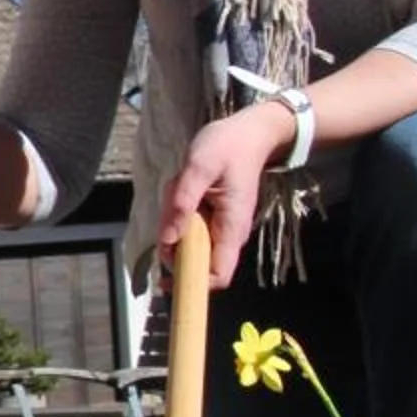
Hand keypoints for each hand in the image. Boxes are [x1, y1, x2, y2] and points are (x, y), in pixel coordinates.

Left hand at [161, 102, 299, 288]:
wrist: (249, 132)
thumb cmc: (227, 146)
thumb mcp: (198, 167)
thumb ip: (182, 203)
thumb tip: (169, 240)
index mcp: (232, 228)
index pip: (218, 276)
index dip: (193, 284)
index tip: (166, 277)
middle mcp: (230, 234)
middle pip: (195, 259)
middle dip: (174, 240)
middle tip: (172, 203)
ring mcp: (222, 226)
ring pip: (188, 241)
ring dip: (174, 220)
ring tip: (181, 186)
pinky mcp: (213, 218)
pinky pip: (189, 225)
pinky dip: (178, 211)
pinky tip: (184, 186)